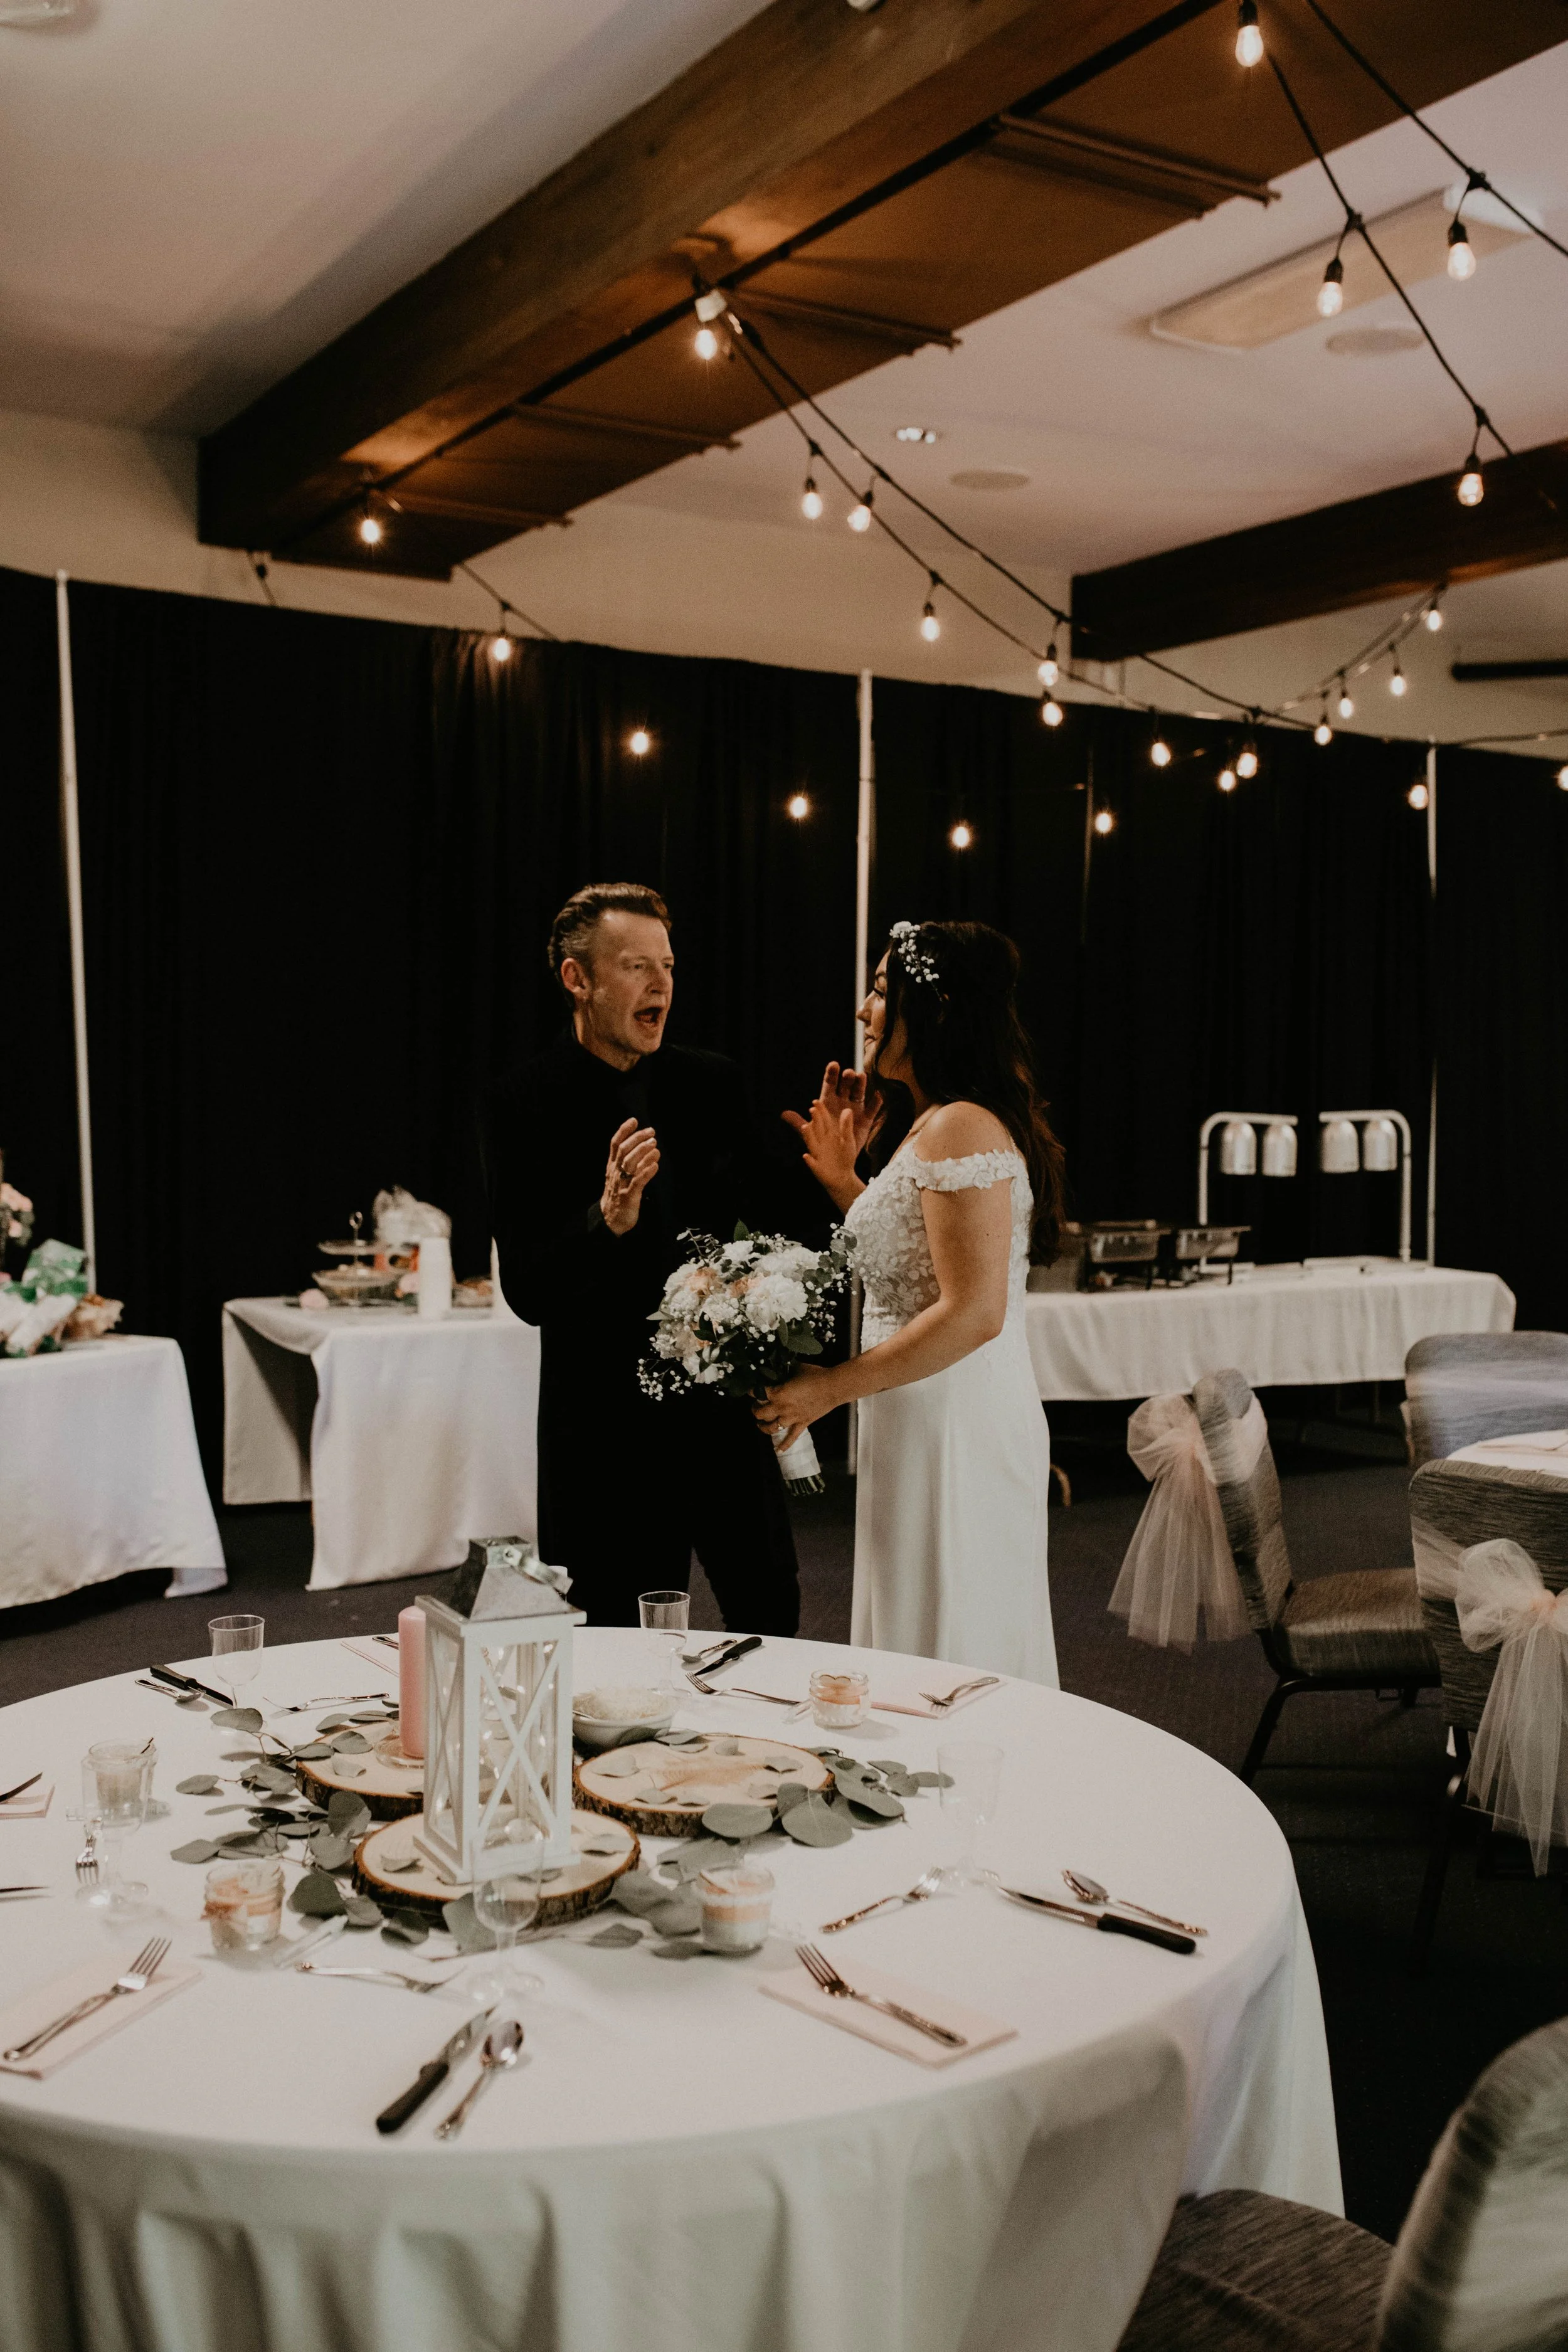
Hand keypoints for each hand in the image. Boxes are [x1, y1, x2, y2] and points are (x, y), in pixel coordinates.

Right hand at [601, 1117, 659, 1234]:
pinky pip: (638, 1182)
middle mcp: (616, 1172)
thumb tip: (646, 1145)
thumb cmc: (618, 1194)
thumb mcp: (621, 1175)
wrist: (611, 1219)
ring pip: (629, 1164)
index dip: (623, 1131)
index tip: (634, 1120)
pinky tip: (655, 1165)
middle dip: (637, 1139)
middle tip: (651, 1132)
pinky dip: (646, 1172)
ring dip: (643, 1152)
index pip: (615, 1145)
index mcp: (612, 1166)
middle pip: (624, 1151)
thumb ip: (630, 1161)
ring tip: (654, 1145)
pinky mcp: (629, 1196)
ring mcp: (622, 1183)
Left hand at [754, 1364, 839, 1451]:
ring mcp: (791, 1418)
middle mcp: (782, 1408)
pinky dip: (784, 1446)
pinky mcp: (802, 1424)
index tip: (751, 1390)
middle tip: (755, 1407)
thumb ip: (786, 1370)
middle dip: (755, 1410)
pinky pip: (791, 1438)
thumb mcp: (797, 1368)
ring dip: (763, 1427)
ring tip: (760, 1424)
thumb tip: (782, 1367)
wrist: (833, 1387)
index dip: (752, 1391)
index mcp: (778, 1393)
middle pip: (760, 1414)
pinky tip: (778, 1451)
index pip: (758, 1393)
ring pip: (771, 1428)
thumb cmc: (815, 1375)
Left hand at [782, 1064, 875, 1205]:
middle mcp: (842, 1101)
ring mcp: (855, 1109)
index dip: (831, 1074)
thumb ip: (798, 1123)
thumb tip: (784, 1115)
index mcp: (828, 1101)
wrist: (837, 1159)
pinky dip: (876, 1103)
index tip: (833, 1065)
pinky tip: (878, 1096)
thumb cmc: (822, 1141)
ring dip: (861, 1084)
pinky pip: (872, 1110)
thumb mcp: (810, 1133)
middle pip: (845, 1085)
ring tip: (862, 1076)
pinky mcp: (866, 1119)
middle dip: (847, 1078)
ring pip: (859, 1093)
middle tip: (848, 1073)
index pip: (829, 1084)